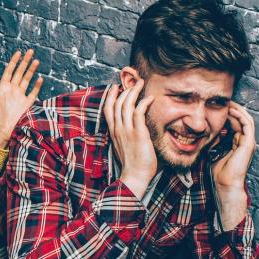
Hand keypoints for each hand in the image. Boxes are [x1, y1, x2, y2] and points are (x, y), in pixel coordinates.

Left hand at [0, 49, 42, 147]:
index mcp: (3, 87)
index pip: (9, 71)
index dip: (14, 61)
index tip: (18, 52)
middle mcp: (12, 89)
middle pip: (20, 72)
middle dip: (25, 62)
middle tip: (31, 51)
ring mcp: (20, 96)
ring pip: (27, 80)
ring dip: (32, 70)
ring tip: (36, 61)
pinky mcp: (26, 104)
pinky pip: (33, 93)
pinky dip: (37, 86)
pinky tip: (40, 78)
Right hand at [103, 80, 156, 200]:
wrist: (134, 176)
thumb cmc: (132, 165)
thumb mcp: (123, 148)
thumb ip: (124, 137)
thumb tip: (131, 131)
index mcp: (114, 132)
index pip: (108, 109)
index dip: (111, 96)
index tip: (116, 87)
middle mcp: (118, 129)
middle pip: (117, 103)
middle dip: (125, 90)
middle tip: (133, 82)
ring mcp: (127, 131)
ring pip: (126, 105)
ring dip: (134, 92)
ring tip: (141, 84)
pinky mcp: (138, 133)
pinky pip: (138, 113)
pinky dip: (144, 103)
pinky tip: (150, 99)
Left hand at [212, 103, 255, 229]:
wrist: (225, 184)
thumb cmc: (218, 172)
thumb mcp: (213, 152)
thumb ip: (213, 142)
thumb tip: (203, 133)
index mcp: (238, 143)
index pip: (235, 123)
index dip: (228, 114)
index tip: (217, 107)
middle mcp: (245, 141)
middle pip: (242, 119)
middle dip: (233, 109)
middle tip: (223, 100)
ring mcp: (248, 142)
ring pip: (246, 119)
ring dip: (237, 109)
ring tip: (227, 102)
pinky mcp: (248, 143)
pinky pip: (247, 124)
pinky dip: (240, 115)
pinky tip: (230, 110)